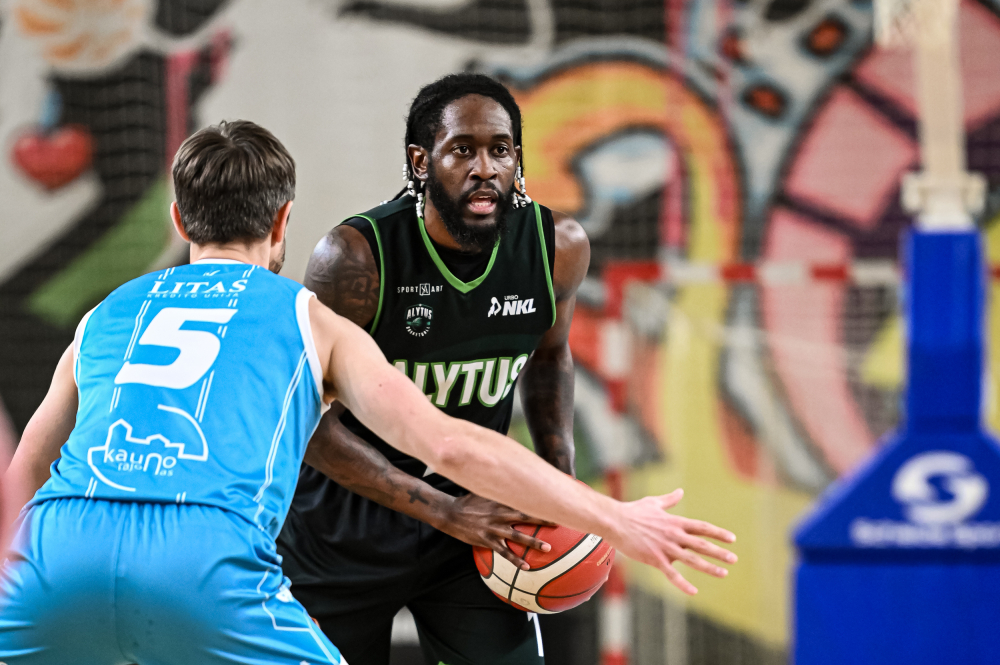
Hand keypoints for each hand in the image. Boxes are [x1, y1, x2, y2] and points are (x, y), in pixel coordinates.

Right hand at [438, 493, 552, 569]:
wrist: (449, 513)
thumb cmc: (469, 502)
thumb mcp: (484, 491)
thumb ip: (499, 489)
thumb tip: (514, 481)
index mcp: (500, 501)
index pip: (524, 499)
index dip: (539, 499)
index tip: (555, 499)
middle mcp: (499, 514)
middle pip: (525, 516)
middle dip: (543, 518)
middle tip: (561, 521)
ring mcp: (493, 528)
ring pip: (517, 536)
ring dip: (533, 542)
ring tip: (548, 548)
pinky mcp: (486, 540)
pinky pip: (504, 552)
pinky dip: (515, 560)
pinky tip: (526, 567)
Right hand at [610, 489, 736, 594]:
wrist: (615, 521)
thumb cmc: (633, 511)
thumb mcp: (654, 502)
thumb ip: (669, 499)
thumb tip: (680, 491)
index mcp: (675, 522)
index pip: (701, 528)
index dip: (718, 533)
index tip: (732, 539)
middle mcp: (674, 535)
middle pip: (701, 544)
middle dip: (719, 552)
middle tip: (733, 559)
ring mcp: (665, 548)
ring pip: (692, 560)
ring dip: (709, 567)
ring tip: (724, 573)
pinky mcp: (655, 559)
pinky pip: (671, 574)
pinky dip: (683, 583)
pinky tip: (694, 591)